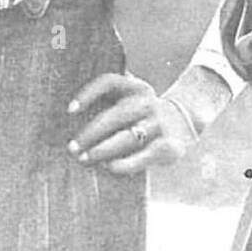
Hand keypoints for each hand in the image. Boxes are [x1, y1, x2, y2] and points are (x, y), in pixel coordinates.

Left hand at [67, 72, 198, 175]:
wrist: (184, 122)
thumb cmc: (140, 114)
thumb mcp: (128, 99)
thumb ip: (105, 101)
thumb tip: (67, 117)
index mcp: (135, 87)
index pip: (109, 82)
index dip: (89, 94)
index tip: (70, 111)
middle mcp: (148, 102)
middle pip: (115, 115)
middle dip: (91, 133)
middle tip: (72, 148)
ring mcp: (159, 124)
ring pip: (128, 137)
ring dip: (103, 150)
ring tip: (84, 159)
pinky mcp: (169, 146)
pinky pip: (145, 155)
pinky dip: (126, 164)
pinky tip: (110, 167)